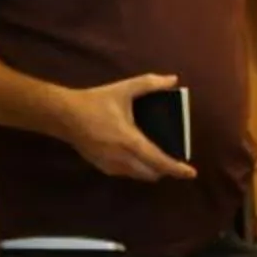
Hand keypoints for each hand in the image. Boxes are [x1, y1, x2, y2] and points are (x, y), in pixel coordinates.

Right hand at [51, 74, 199, 182]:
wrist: (64, 115)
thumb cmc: (95, 102)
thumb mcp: (124, 89)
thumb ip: (150, 84)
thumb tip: (173, 79)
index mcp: (131, 141)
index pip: (159, 161)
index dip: (177, 169)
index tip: (192, 173)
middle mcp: (122, 159)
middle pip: (151, 174)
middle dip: (165, 171)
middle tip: (174, 162)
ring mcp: (110, 166)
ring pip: (138, 176)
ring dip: (150, 171)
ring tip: (158, 161)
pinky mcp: (101, 167)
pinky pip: (125, 174)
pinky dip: (136, 170)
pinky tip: (137, 159)